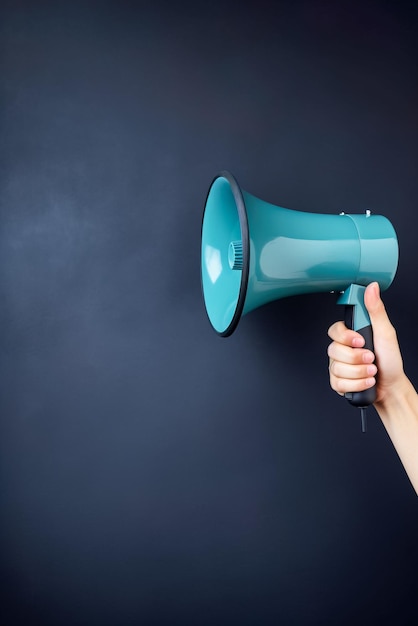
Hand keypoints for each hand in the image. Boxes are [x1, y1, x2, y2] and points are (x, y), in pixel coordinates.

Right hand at [328, 282, 403, 405]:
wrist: (391, 387)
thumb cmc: (390, 360)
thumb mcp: (386, 332)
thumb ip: (376, 310)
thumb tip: (372, 288)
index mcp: (351, 335)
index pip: (335, 330)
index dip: (346, 337)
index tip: (360, 341)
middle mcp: (342, 349)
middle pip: (334, 350)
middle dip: (356, 358)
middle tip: (371, 358)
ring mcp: (338, 366)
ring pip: (337, 368)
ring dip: (359, 373)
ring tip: (372, 371)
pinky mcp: (337, 381)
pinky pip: (338, 383)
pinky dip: (356, 385)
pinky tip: (366, 381)